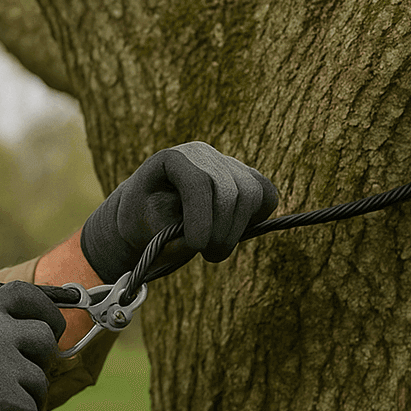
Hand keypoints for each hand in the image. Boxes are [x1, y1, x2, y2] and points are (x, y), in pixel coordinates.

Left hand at [80, 142, 277, 281]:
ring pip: (252, 193)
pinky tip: (235, 232)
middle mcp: (202, 154)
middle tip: (207, 255)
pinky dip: (258, 217)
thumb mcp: (143, 228)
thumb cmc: (144, 221)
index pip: (197, 182)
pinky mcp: (245, 177)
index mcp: (171, 159)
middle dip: (221, 230)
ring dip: (236, 230)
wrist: (150, 213)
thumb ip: (170, 232)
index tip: (197, 247)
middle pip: (229, 189)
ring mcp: (226, 163)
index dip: (201, 216)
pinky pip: (266, 194)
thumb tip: (204, 236)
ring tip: (215, 250)